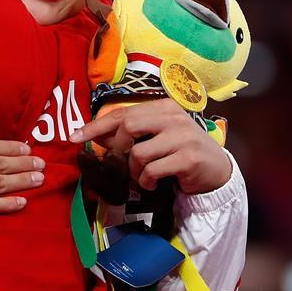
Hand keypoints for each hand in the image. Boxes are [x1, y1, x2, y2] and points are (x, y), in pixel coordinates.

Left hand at [70, 99, 230, 194]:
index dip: (96, 125)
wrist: (216, 170)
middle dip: (117, 148)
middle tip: (121, 163)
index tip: (75, 137)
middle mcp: (174, 117)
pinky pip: (153, 170)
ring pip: (138, 153)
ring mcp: (183, 136)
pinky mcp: (188, 158)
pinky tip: (153, 183)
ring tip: (143, 177)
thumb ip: (130, 132)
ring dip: (134, 171)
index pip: (122, 112)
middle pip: (129, 126)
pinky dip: (147, 181)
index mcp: (163, 107)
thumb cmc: (179, 151)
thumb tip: (95, 135)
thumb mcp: (156, 136)